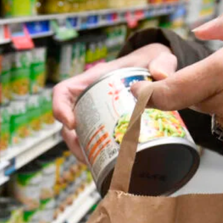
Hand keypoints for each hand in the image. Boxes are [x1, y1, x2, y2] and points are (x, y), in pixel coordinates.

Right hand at [52, 43, 176, 161]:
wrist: (156, 69)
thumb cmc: (149, 60)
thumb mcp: (157, 55)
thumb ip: (162, 61)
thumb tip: (160, 76)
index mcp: (93, 80)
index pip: (63, 92)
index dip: (60, 108)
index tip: (71, 124)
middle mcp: (90, 98)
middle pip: (68, 122)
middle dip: (72, 141)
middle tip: (86, 155)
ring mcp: (96, 114)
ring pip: (78, 136)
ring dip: (82, 152)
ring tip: (95, 164)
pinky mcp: (106, 127)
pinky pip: (94, 142)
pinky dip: (96, 156)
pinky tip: (107, 166)